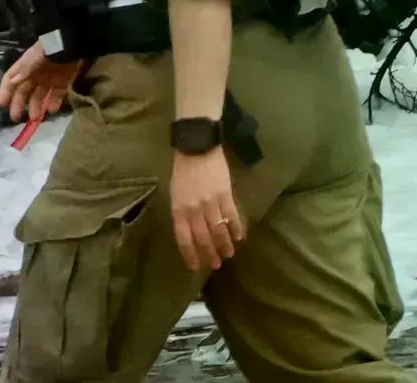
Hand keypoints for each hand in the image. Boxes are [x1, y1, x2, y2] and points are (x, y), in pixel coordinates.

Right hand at [0, 42, 80, 123]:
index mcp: (24, 68)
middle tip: (16, 118)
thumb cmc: (50, 48)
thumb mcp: (34, 58)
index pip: (10, 81)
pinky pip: (57, 93)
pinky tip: (52, 109)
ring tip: (35, 118)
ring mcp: (49, 77)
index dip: (5, 92)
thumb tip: (12, 82)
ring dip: (36, 107)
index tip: (2, 105)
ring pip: (39, 95)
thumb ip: (23, 71)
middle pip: (24, 91)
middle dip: (19, 104)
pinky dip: (54, 102)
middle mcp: (35, 74)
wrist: (73, 43)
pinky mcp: (63, 80)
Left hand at [170, 147, 243, 272]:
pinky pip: (231, 215)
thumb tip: (192, 231)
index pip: (184, 239)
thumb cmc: (183, 171)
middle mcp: (194, 211)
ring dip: (224, 244)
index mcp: (179, 211)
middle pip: (203, 238)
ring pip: (218, 229)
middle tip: (216, 265)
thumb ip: (182, 213)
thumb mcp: (176, 195)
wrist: (197, 148)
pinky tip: (240, 236)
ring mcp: (211, 203)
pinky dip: (236, 227)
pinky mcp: (225, 194)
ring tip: (229, 254)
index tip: (195, 267)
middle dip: (209, 253)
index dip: (190, 255)